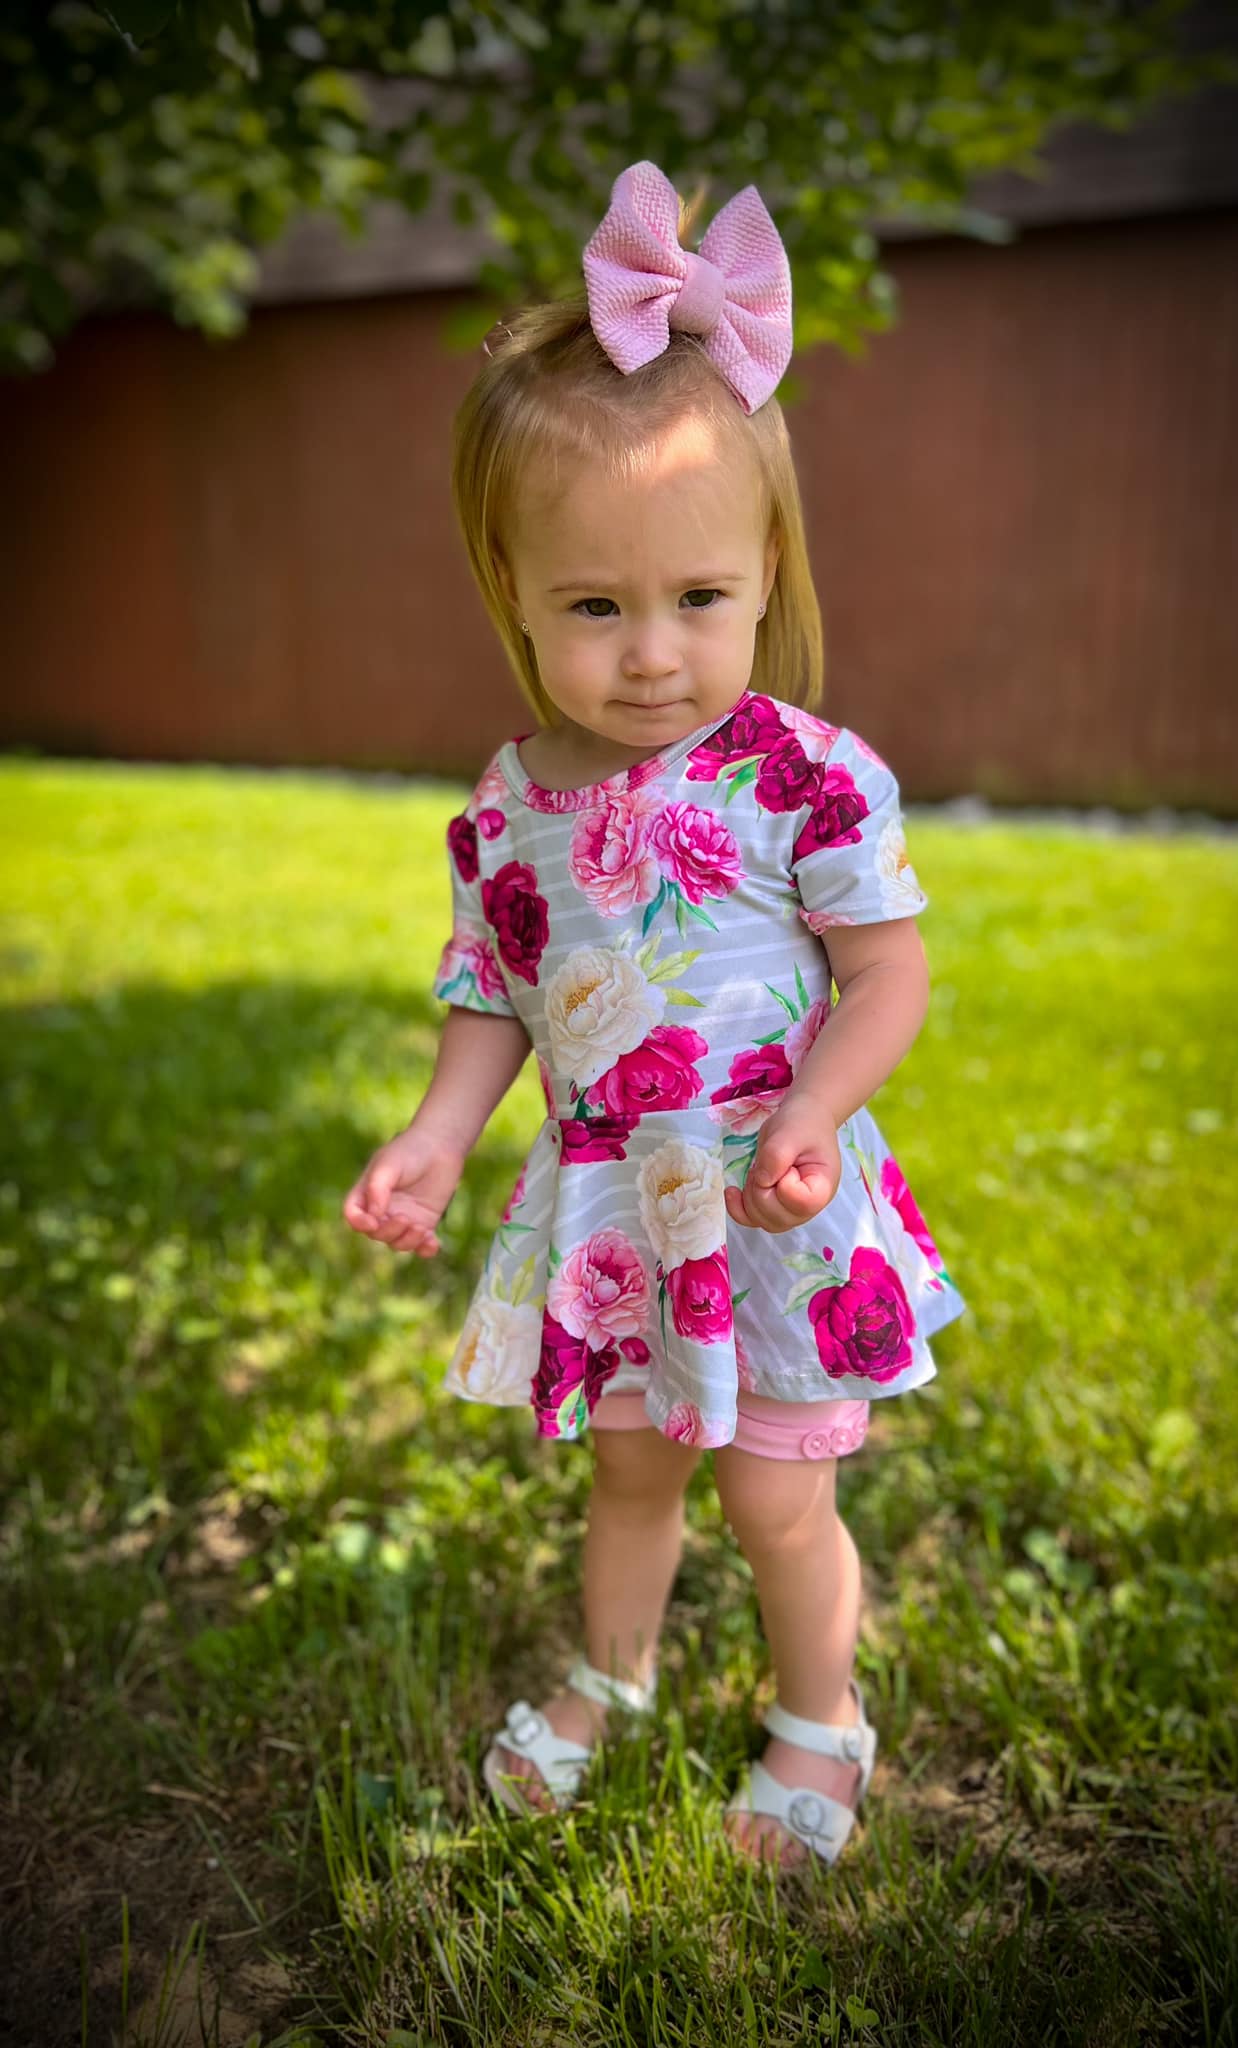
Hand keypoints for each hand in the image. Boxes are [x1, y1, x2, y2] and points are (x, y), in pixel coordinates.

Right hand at [342, 1123, 464, 1256]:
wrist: (440, 1145)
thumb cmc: (410, 1150)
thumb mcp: (389, 1165)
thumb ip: (377, 1188)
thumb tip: (375, 1216)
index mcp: (367, 1194)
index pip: (353, 1215)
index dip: (359, 1223)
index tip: (373, 1222)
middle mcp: (383, 1210)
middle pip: (376, 1233)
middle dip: (389, 1231)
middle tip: (406, 1219)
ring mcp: (403, 1218)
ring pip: (397, 1243)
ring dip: (407, 1241)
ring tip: (422, 1228)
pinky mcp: (424, 1222)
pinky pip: (421, 1246)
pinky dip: (426, 1249)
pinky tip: (433, 1243)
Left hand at [723, 1100, 840, 1233]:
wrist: (802, 1120)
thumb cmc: (802, 1124)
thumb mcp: (790, 1132)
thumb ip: (777, 1155)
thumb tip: (762, 1181)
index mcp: (823, 1187)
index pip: (802, 1204)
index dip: (785, 1186)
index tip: (788, 1165)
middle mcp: (809, 1206)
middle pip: (779, 1218)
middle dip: (762, 1190)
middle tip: (768, 1164)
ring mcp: (790, 1210)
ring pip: (763, 1221)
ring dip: (750, 1196)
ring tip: (759, 1170)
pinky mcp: (773, 1206)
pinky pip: (751, 1220)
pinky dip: (737, 1209)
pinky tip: (732, 1191)